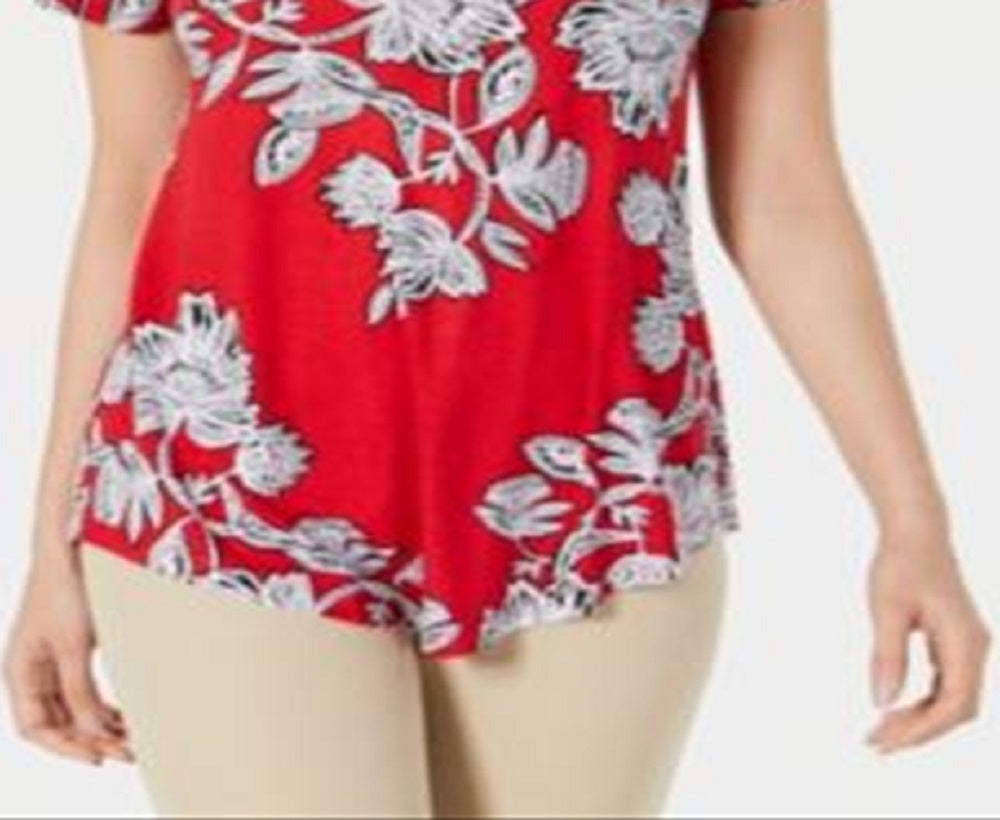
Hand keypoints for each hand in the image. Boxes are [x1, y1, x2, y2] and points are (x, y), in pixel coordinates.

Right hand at [3, 548, 133, 765]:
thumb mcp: (73, 644)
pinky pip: (84, 689)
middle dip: (91, 739)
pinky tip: (126, 715)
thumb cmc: (65, 589)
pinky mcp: (74, 649)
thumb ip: (79, 689)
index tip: (98, 758)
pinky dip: (104, 705)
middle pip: (58, 722)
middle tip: (130, 751)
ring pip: (74, 709)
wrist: (74, 547)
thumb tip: (91, 732)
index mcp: (20, 672)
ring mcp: (53, 660)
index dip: (65, 747)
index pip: (35, 727)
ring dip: (100, 725)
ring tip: (133, 738)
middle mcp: (33, 671)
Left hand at [866, 524, 990, 753]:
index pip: (955, 705)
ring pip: (952, 700)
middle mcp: (976, 648)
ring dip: (919, 719)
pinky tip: (894, 708)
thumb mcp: (886, 608)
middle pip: (957, 709)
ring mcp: (968, 647)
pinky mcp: (955, 643)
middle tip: (874, 742)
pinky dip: (922, 702)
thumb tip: (883, 702)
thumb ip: (887, 654)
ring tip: (879, 730)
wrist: (916, 531)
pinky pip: (946, 685)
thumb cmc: (900, 563)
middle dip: (918, 731)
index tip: (885, 741)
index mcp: (966, 641)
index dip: (923, 730)